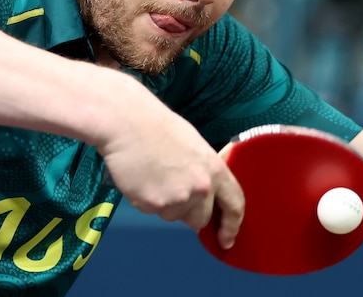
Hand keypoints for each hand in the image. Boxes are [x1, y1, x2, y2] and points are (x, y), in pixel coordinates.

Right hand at [96, 76, 243, 248]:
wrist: (127, 123)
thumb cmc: (159, 127)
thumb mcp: (195, 147)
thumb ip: (204, 173)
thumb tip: (204, 196)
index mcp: (214, 170)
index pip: (234, 205)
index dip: (231, 225)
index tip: (226, 238)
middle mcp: (200, 188)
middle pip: (201, 219)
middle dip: (190, 212)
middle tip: (173, 190)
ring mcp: (177, 199)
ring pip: (174, 216)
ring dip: (166, 204)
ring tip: (154, 175)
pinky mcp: (153, 205)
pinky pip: (153, 211)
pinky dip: (147, 199)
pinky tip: (141, 177)